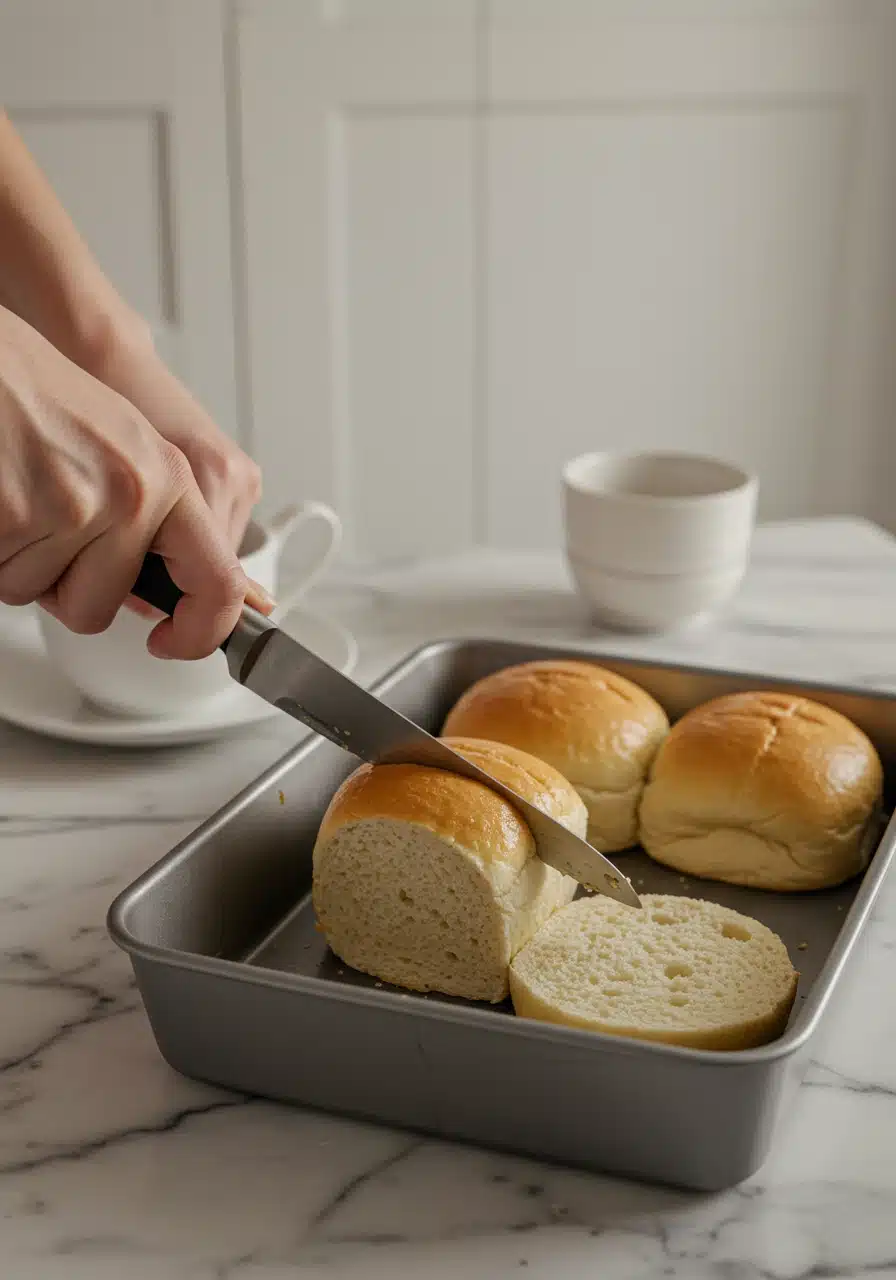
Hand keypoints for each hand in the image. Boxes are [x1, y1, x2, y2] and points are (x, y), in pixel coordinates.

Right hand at [0, 306, 268, 658]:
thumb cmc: (40, 387)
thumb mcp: (123, 443)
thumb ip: (158, 515)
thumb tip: (172, 592)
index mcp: (168, 476)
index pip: (218, 582)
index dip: (198, 631)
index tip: (172, 641)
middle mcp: (130, 493)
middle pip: (97, 607)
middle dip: (64, 584)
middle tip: (46, 520)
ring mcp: (71, 507)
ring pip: (38, 594)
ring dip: (20, 562)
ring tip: (16, 493)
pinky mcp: (12, 516)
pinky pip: (0, 576)